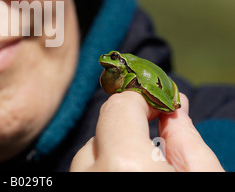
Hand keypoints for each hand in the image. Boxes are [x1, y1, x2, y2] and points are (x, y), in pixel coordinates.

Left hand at [70, 91, 223, 171]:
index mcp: (125, 165)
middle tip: (156, 152)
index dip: (142, 102)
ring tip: (143, 173)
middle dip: (126, 133)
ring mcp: (79, 185)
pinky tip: (128, 180)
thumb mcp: (205, 180)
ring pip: (87, 158)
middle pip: (100, 133)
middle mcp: (91, 175)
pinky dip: (102, 171)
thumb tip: (174, 106)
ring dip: (112, 157)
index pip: (119, 106)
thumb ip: (186, 140)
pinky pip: (85, 173)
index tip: (160, 109)